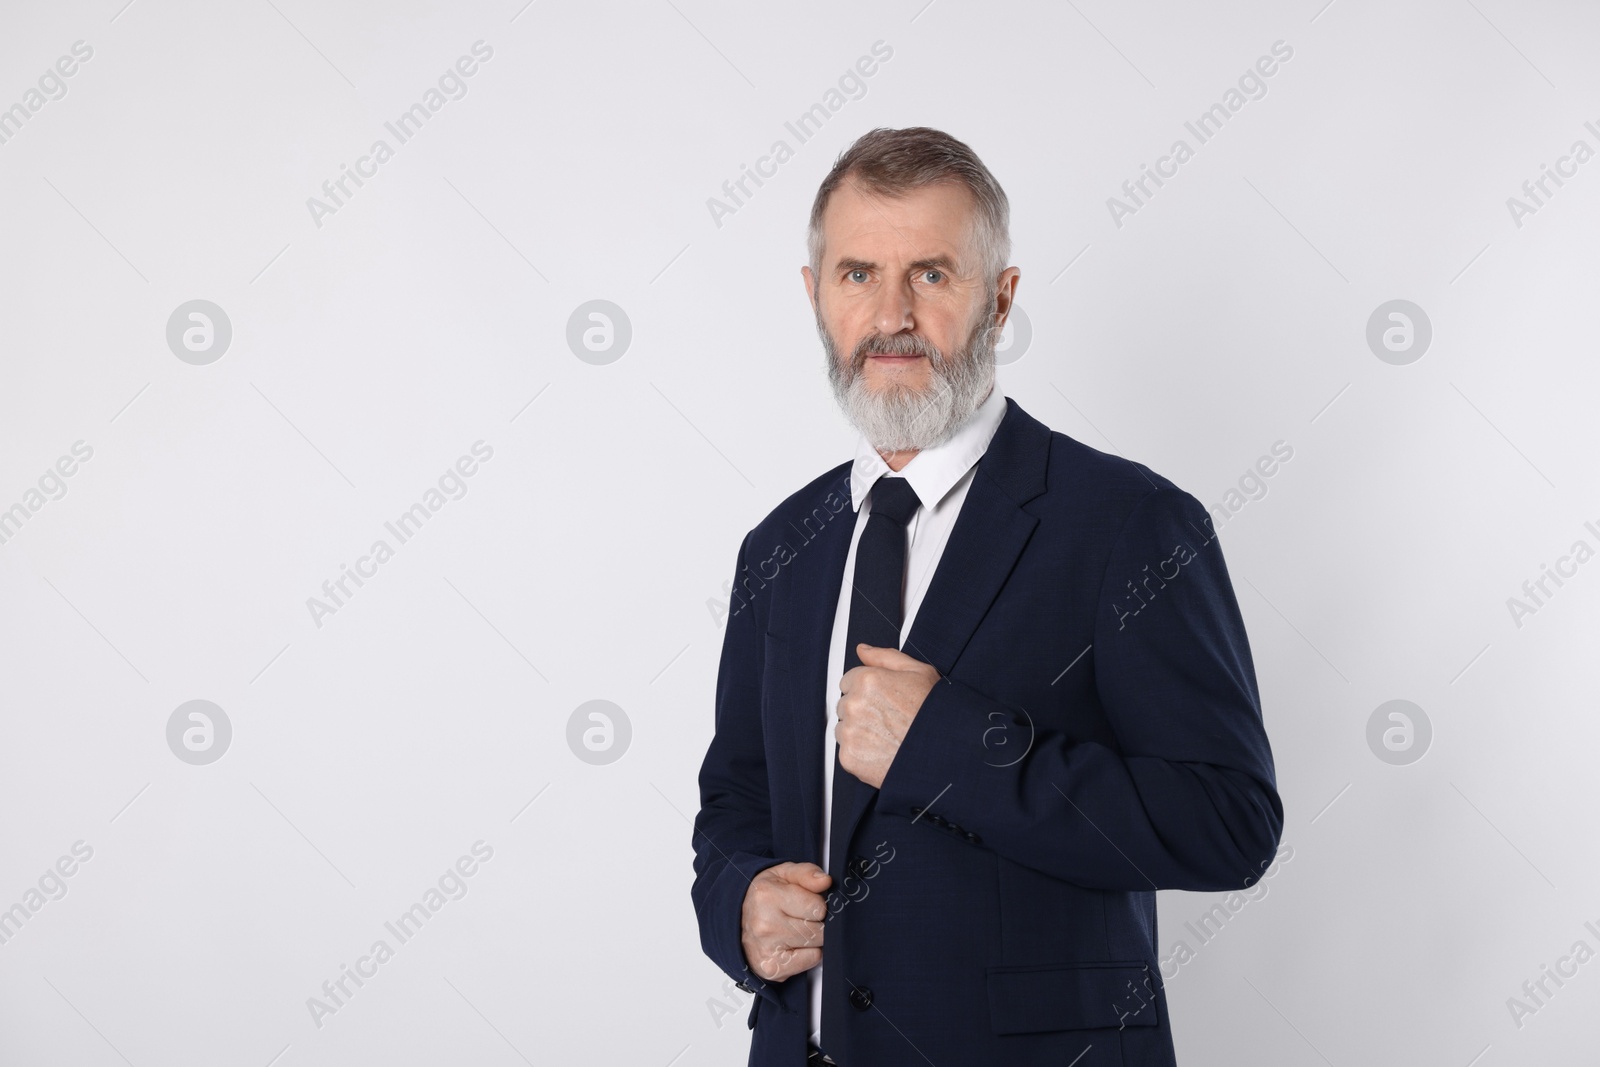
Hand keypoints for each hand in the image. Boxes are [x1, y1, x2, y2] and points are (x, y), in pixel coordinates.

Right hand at [740, 862, 831, 980]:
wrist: (736, 921)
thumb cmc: (763, 897)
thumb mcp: (783, 874)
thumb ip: (807, 874)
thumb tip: (825, 881)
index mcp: (767, 896)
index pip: (818, 907)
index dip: (816, 904)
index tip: (804, 902)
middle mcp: (765, 924)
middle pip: (820, 929)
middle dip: (815, 922)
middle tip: (798, 917)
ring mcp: (767, 949)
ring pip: (817, 946)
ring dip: (812, 939)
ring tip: (793, 930)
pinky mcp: (772, 968)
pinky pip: (811, 961)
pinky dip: (806, 955)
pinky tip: (791, 946)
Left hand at [837, 643, 939, 788]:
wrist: (942, 753)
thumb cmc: (935, 714)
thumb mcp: (919, 672)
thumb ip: (885, 657)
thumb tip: (863, 650)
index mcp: (867, 680)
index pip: (848, 682)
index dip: (868, 692)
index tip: (883, 702)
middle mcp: (854, 704)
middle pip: (845, 705)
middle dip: (862, 711)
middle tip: (889, 720)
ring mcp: (850, 732)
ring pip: (844, 729)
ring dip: (859, 733)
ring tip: (888, 737)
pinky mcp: (849, 757)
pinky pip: (847, 752)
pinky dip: (862, 754)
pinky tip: (883, 752)